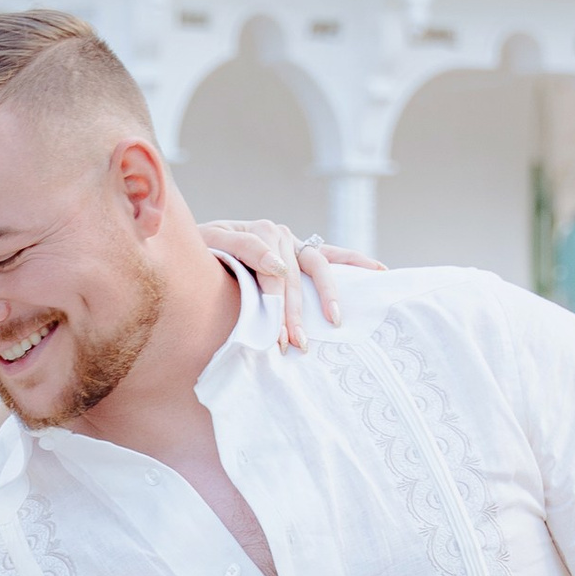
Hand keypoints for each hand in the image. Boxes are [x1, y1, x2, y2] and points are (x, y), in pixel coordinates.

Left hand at [197, 219, 383, 353]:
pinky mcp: (302, 249)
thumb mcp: (211, 243)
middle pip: (294, 278)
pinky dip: (355, 261)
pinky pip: (332, 255)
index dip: (276, 307)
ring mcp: (293, 242)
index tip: (279, 338)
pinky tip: (378, 270)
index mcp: (259, 231)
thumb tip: (279, 266)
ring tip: (335, 320)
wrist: (196, 241)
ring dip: (327, 295)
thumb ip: (243, 249)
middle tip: (298, 344)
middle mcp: (280, 234)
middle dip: (296, 313)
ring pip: (317, 268)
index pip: (273, 276)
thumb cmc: (202, 248)